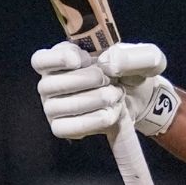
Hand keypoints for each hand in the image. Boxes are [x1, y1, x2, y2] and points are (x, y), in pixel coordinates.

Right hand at [32, 41, 179, 138]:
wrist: (142, 97)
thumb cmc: (135, 71)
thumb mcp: (144, 57)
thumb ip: (131, 56)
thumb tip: (109, 64)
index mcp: (64, 57)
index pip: (40, 60)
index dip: (57, 59)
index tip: (81, 59)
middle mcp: (51, 81)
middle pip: (49, 84)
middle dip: (84, 81)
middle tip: (109, 80)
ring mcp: (53, 105)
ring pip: (57, 107)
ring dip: (93, 101)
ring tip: (116, 95)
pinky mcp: (62, 126)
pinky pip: (65, 128)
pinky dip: (91, 122)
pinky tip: (111, 113)